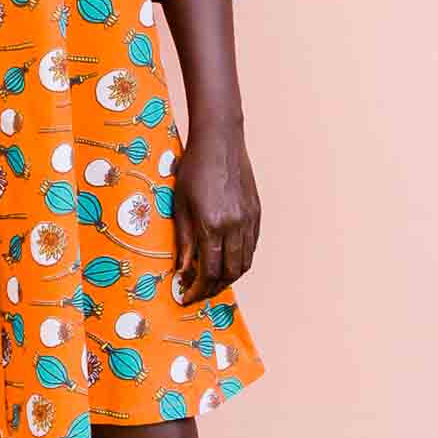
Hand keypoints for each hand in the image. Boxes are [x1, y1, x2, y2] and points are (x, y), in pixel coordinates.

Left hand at [172, 113, 260, 304]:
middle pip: (229, 273)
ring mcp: (249, 220)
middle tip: (198, 294)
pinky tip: (227, 261)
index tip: (186, 297)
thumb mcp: (180, 205)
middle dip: (213, 289)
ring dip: (228, 278)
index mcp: (212, 225)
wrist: (220, 140)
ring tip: (212, 282)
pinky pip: (251, 246)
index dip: (197, 290)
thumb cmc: (193, 168)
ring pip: (244, 263)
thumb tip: (182, 271)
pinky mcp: (257, 213)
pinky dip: (240, 261)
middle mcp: (235, 226)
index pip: (208, 271)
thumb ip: (183, 241)